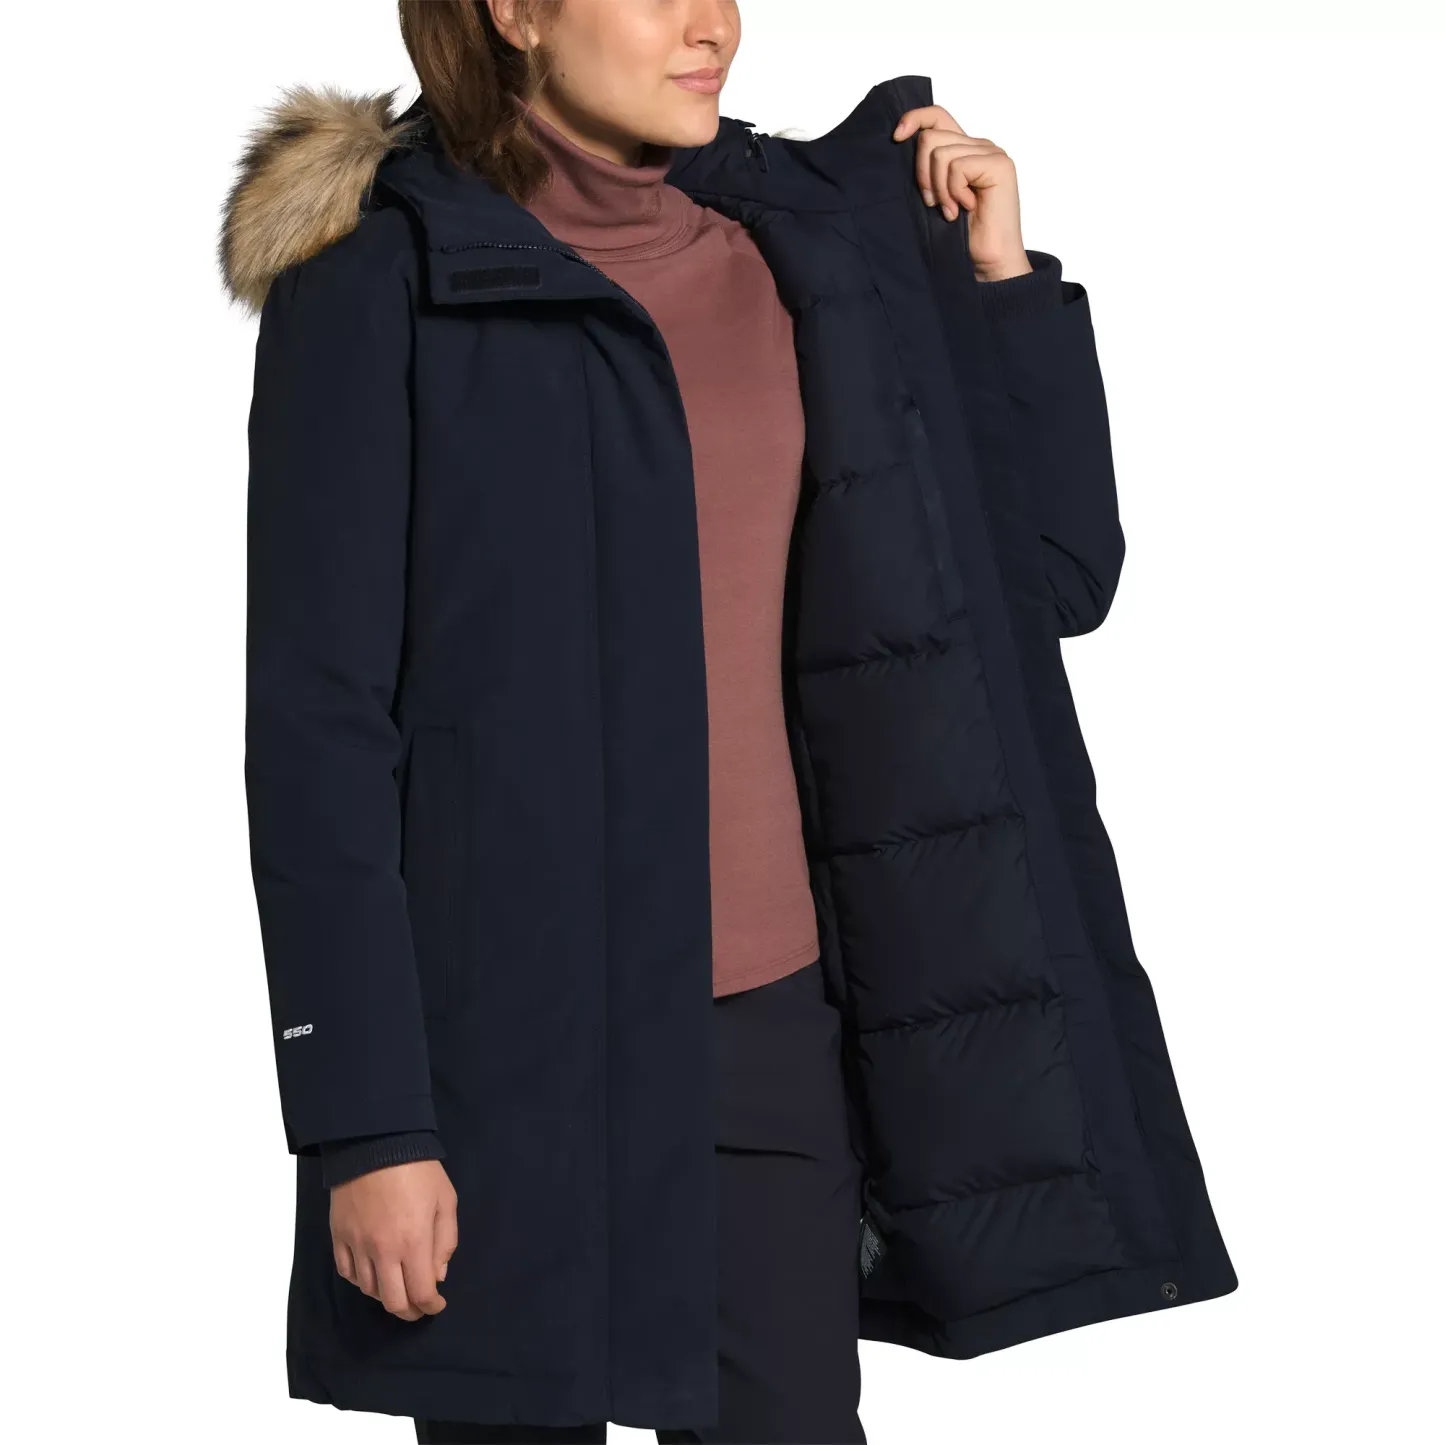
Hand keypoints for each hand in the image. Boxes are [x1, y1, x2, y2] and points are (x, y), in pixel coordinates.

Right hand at [330, 1158, 457, 1320]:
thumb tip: (438, 1275)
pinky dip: (361, 1281)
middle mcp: (383, 1251)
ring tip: (398, 1288)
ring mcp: (357, 1245)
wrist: (375, 1143)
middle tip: (419, 1307)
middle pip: (392, 1302)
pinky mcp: (339, 1236)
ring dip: (386, 1296)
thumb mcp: (445, 1200)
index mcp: (413, 1242)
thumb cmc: (418, 1169)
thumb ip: (445, 1241)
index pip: (420, 1293)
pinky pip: (347, 1273)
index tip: (437, 1304)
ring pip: (368, 1290)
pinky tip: (372, 1274)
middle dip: (409, 1311)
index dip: (431, 1306)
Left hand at [892, 104, 1031, 282]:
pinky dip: (953, 192)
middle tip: (933, 204)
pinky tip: (965, 208)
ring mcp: (992, 153)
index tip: (896, 138)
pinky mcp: (998, 164)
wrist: (988, 263)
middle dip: (922, 174)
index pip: (936, 116)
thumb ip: (928, 168)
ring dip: (938, 188)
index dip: (913, 119)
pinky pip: (956, 166)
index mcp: (964, 149)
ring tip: (950, 210)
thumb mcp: (935, 196)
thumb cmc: (961, 237)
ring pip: (940, 153)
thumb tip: (900, 142)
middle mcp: (980, 146)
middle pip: (931, 136)